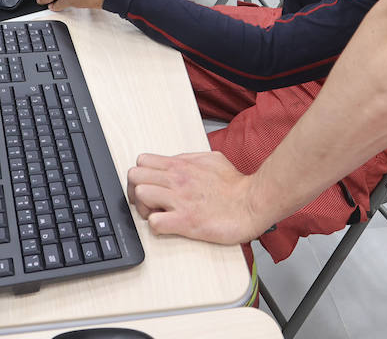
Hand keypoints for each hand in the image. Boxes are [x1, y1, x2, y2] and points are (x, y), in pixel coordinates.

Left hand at [126, 152, 271, 244]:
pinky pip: (154, 223)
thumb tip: (176, 161)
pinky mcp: (185, 222)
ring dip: (144, 208)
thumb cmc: (235, 185)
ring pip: (140, 196)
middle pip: (134, 177)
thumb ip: (190, 158)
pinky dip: (157, 226)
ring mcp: (180, 200)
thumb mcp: (211, 158)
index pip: (142, 161)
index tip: (149, 185)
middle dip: (136, 190)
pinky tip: (168, 225)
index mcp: (181, 164)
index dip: (141, 174)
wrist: (252, 203)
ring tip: (158, 213)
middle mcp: (177, 179)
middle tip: (149, 201)